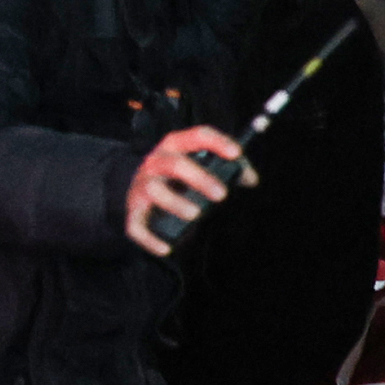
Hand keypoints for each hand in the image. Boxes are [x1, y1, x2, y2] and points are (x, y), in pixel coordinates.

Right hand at [127, 123, 251, 254]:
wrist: (141, 190)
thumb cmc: (180, 177)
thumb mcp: (201, 165)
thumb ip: (230, 169)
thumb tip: (250, 178)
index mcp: (176, 147)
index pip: (196, 136)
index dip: (217, 142)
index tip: (236, 153)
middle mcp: (156, 162)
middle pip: (175, 164)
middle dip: (200, 178)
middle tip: (222, 194)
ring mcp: (143, 185)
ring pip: (154, 190)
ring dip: (175, 202)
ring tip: (195, 215)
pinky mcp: (134, 210)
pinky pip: (136, 224)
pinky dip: (149, 237)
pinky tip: (166, 248)